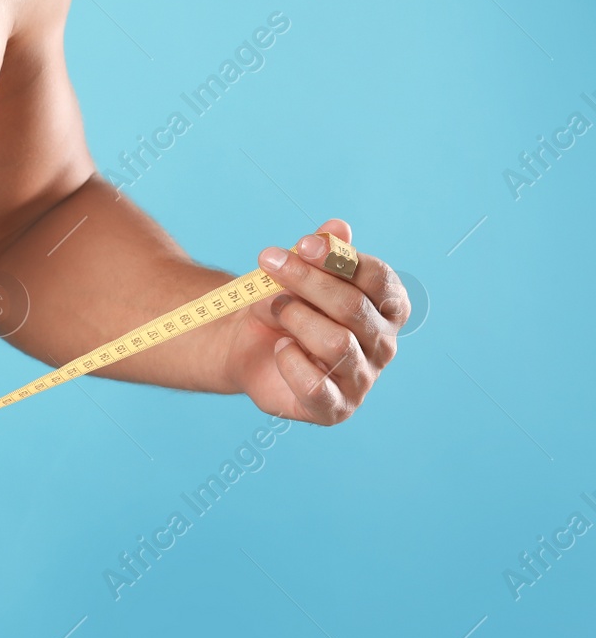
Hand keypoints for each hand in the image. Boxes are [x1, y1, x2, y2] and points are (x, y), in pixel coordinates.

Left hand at [221, 219, 408, 423]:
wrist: (250, 347)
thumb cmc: (285, 306)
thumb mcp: (298, 273)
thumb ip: (320, 251)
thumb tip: (337, 228)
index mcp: (388, 307)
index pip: (378, 278)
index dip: (338, 259)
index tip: (302, 244)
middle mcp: (383, 344)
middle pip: (353, 307)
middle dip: (307, 282)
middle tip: (269, 264)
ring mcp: (363, 379)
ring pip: (335, 343)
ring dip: (296, 318)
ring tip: (275, 309)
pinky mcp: (336, 409)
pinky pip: (315, 385)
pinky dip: (290, 361)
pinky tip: (280, 348)